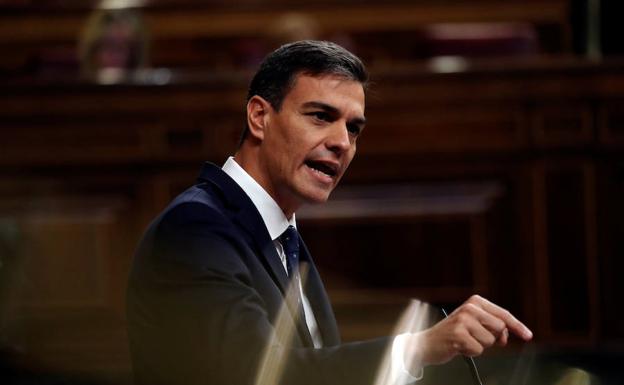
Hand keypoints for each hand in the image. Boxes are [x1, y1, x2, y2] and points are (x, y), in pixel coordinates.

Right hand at [405, 295, 532, 367]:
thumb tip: (507, 336)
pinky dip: (471, 352)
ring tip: (465, 341)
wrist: (427, 343)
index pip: (503, 314)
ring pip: (490, 340)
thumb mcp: (473, 324)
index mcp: (475, 301)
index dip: (518, 326)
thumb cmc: (453, 334)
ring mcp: (463, 320)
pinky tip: (459, 346)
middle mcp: (470, 307)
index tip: (528, 335)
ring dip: (479, 345)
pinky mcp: (458, 334)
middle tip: (477, 339)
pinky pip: (478, 350)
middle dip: (493, 338)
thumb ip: (491, 326)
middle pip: (500, 328)